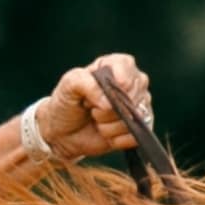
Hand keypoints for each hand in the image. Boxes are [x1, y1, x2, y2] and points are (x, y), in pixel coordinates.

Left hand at [36, 53, 152, 161]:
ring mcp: (139, 108)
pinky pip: (134, 138)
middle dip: (107, 110)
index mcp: (119, 64)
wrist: (64, 132)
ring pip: (131, 121)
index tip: (94, 95)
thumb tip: (109, 103)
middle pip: (130, 100)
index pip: (127, 74)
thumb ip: (87, 84)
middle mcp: (134, 84)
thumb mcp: (69, 84)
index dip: (113, 88)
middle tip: (92, 109)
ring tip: (97, 121)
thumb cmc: (67, 102)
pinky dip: (115, 139)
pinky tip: (106, 134)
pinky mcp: (139, 131)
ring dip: (109, 126)